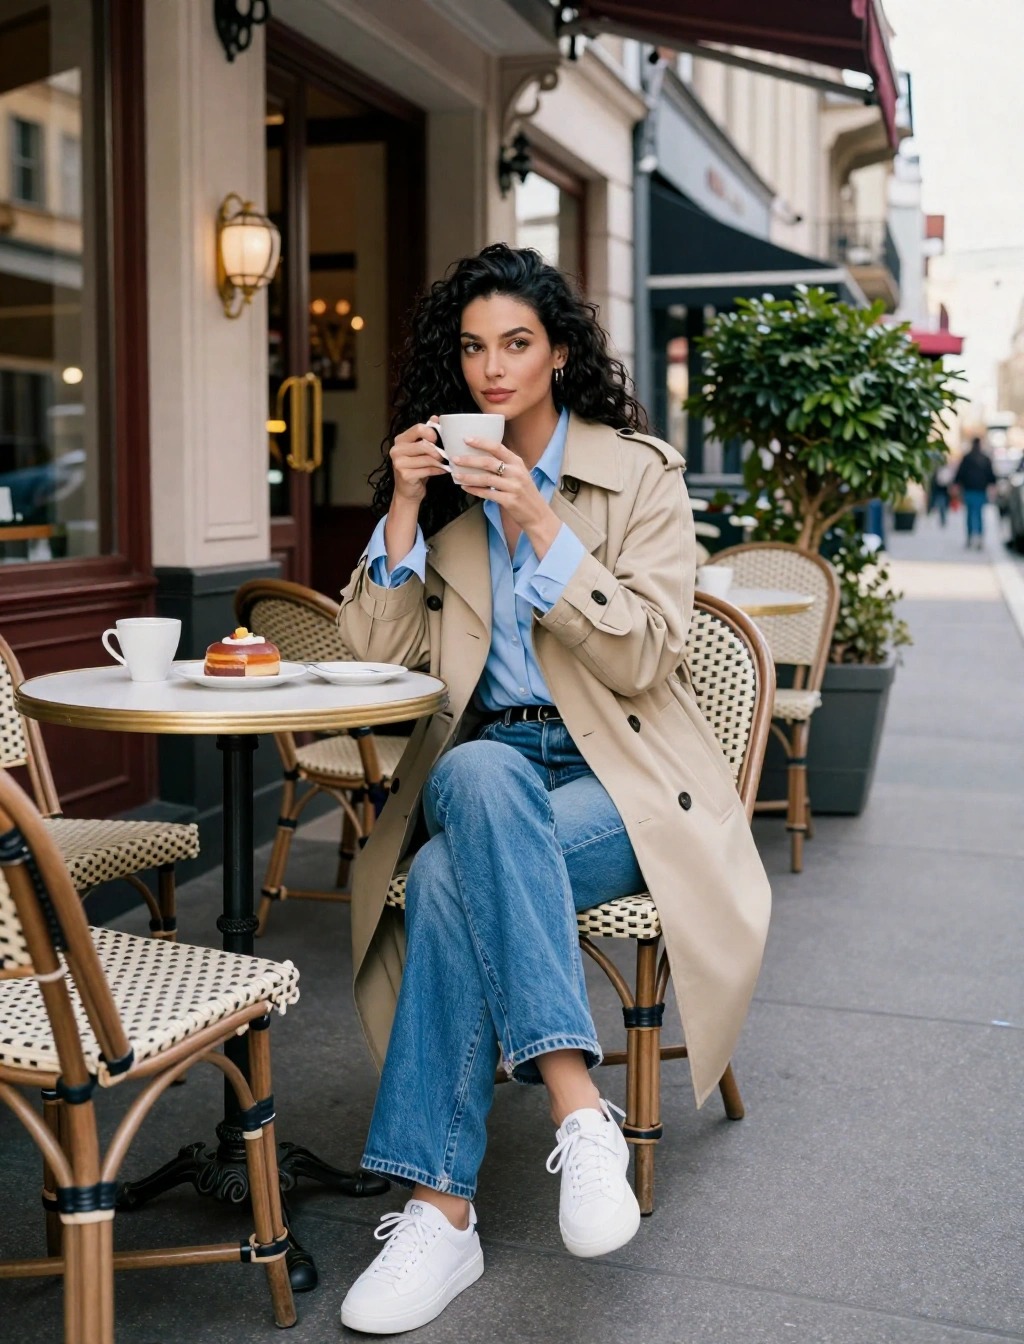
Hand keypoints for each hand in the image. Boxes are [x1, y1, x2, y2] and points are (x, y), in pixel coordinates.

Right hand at [389, 419, 447, 503]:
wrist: (408, 492)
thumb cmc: (415, 469)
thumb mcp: (419, 450)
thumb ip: (425, 434)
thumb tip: (435, 418)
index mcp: (400, 440)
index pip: (418, 428)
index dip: (431, 433)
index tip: (437, 440)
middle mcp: (396, 450)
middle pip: (424, 444)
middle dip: (437, 451)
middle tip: (445, 456)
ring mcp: (399, 463)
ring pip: (427, 458)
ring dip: (439, 462)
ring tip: (445, 464)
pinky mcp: (405, 475)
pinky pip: (427, 470)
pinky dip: (438, 470)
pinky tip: (442, 471)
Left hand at [451, 438, 560, 554]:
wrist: (537, 514)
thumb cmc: (524, 493)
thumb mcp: (519, 474)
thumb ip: (504, 465)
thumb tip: (479, 457)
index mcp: (517, 462)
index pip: (497, 447)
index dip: (481, 442)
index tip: (466, 439)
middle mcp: (516, 472)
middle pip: (488, 462)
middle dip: (469, 460)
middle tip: (454, 459)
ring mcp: (514, 487)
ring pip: (486, 479)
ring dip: (468, 477)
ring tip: (456, 475)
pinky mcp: (510, 500)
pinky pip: (487, 494)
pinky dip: (474, 490)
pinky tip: (465, 488)